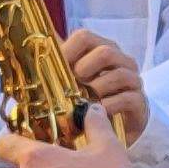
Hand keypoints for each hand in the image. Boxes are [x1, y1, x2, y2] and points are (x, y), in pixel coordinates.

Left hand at [60, 28, 149, 147]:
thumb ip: (56, 63)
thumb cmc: (88, 101)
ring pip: (119, 74)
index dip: (68, 50)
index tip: (57, 66)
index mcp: (100, 50)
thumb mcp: (70, 80)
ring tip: (85, 101)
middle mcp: (120, 61)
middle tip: (75, 83)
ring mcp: (132, 81)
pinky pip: (129, 98)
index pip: (85, 37)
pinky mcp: (140, 103)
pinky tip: (98, 113)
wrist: (112, 130)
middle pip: (106, 51)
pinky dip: (110, 106)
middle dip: (85, 68)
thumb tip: (28, 47)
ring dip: (97, 88)